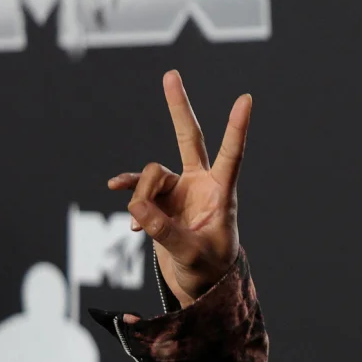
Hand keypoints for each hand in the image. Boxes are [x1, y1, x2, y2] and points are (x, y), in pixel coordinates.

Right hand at [107, 71, 251, 307]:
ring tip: (141, 224)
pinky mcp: (160, 202)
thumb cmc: (208, 270)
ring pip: (151, 175)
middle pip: (188, 138)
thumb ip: (164, 232)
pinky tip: (115, 189)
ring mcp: (179, 191)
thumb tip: (137, 208)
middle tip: (171, 75)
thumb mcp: (190, 255)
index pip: (231, 155)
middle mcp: (200, 184)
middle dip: (178, 107)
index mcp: (221, 193)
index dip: (237, 128)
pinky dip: (129, 190)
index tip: (246, 98)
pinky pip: (138, 188)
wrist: (200, 286)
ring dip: (142, 196)